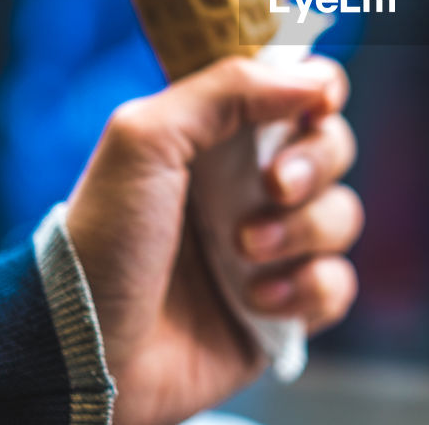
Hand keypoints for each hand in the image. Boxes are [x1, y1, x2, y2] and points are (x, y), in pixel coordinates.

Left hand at [66, 57, 362, 424]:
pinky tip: (256, 300)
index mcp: (220, 138)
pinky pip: (336, 284)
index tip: (318, 102)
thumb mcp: (144, 140)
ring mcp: (273, 247)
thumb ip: (227, 90)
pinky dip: (307, 289)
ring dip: (301, 230)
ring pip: (342, 215)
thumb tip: (313, 78)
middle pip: (333, 147)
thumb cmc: (102, 242)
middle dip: (312, 165)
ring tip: (243, 252)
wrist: (86, 351)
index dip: (319, 89)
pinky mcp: (285, 307)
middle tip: (271, 186)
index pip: (298, 90)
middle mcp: (251, 186)